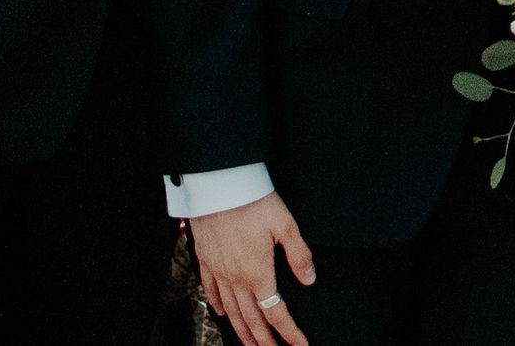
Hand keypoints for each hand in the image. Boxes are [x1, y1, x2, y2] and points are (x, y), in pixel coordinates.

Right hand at [191, 193, 315, 345]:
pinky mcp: (205, 261)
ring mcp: (218, 271)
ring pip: (231, 312)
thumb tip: (310, 281)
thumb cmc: (254, 201)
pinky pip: (211, 292)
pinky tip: (223, 315)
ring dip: (242, 333)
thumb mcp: (285, 225)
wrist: (218, 185)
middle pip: (251, 320)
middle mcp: (236, 279)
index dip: (289, 333)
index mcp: (258, 273)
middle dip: (264, 342)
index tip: (300, 345)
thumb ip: (299, 255)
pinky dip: (218, 308)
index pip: (276, 313)